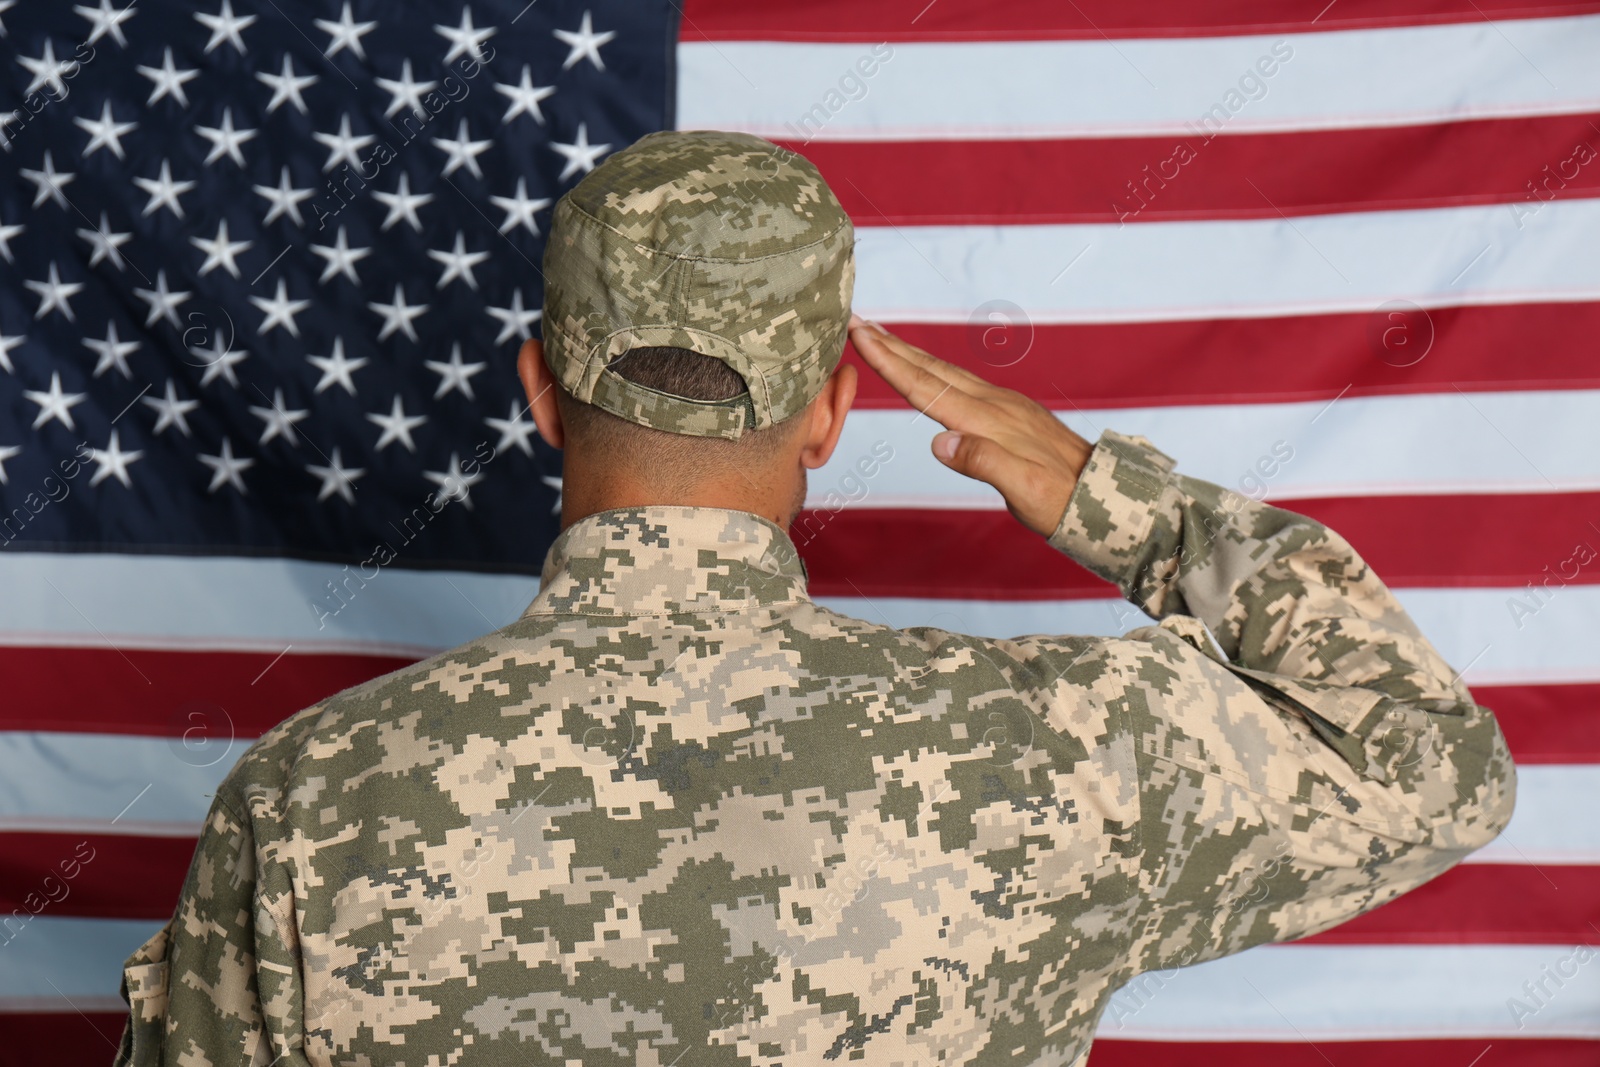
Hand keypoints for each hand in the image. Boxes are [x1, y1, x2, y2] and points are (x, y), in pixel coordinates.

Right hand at [847, 315, 1093, 537]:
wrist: (1104, 494)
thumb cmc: (1063, 500)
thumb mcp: (1025, 492)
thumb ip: (983, 463)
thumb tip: (939, 442)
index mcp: (989, 422)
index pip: (928, 388)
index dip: (891, 363)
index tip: (860, 336)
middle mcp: (994, 405)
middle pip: (932, 369)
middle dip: (892, 345)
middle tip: (857, 320)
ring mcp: (1004, 405)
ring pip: (946, 372)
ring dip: (910, 353)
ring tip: (882, 337)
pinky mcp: (1010, 412)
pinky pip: (961, 383)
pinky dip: (934, 370)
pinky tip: (929, 371)